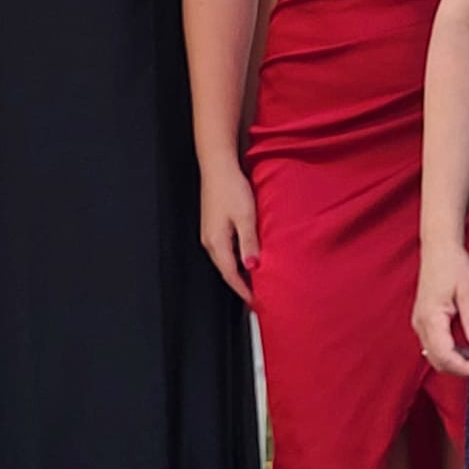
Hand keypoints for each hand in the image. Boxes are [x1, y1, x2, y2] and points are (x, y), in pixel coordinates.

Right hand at [198, 162, 260, 304]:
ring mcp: (210, 233)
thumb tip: (253, 266)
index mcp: (216, 242)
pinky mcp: (214, 225)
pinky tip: (248, 255)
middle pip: (227, 270)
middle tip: (257, 294)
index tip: (256, 301)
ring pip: (226, 259)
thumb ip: (249, 242)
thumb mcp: (246, 216)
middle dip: (241, 284)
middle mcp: (210, 241)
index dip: (243, 290)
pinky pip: (226, 248)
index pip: (231, 275)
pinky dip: (237, 257)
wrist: (219, 167)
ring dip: (240, 270)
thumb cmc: (231, 188)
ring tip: (256, 279)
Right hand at [413, 243, 468, 379]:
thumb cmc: (453, 265)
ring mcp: (421, 322)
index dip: (464, 368)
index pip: (445, 356)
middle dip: (462, 369)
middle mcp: (421, 324)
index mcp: (431, 318)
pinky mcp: (425, 319)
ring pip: (436, 354)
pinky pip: (436, 344)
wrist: (439, 249)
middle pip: (438, 360)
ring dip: (457, 361)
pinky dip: (452, 351)